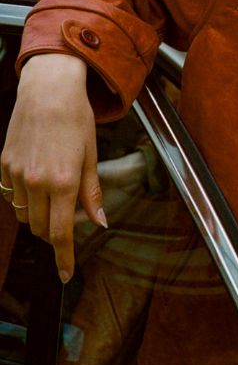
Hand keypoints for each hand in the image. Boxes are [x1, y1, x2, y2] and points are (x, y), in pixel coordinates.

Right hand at [0, 53, 105, 281]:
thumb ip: (92, 192)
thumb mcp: (91, 155)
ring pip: (26, 215)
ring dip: (40, 218)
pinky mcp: (4, 166)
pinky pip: (12, 197)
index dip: (64, 257)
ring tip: (55, 198)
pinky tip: (37, 184)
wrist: (48, 90)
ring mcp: (17, 175)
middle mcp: (37, 182)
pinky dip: (26, 200)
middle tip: (70, 222)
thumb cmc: (76, 119)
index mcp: (63, 182)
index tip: (65, 274)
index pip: (61, 233)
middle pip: (42, 229)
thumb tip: (100, 222)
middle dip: (55, 235)